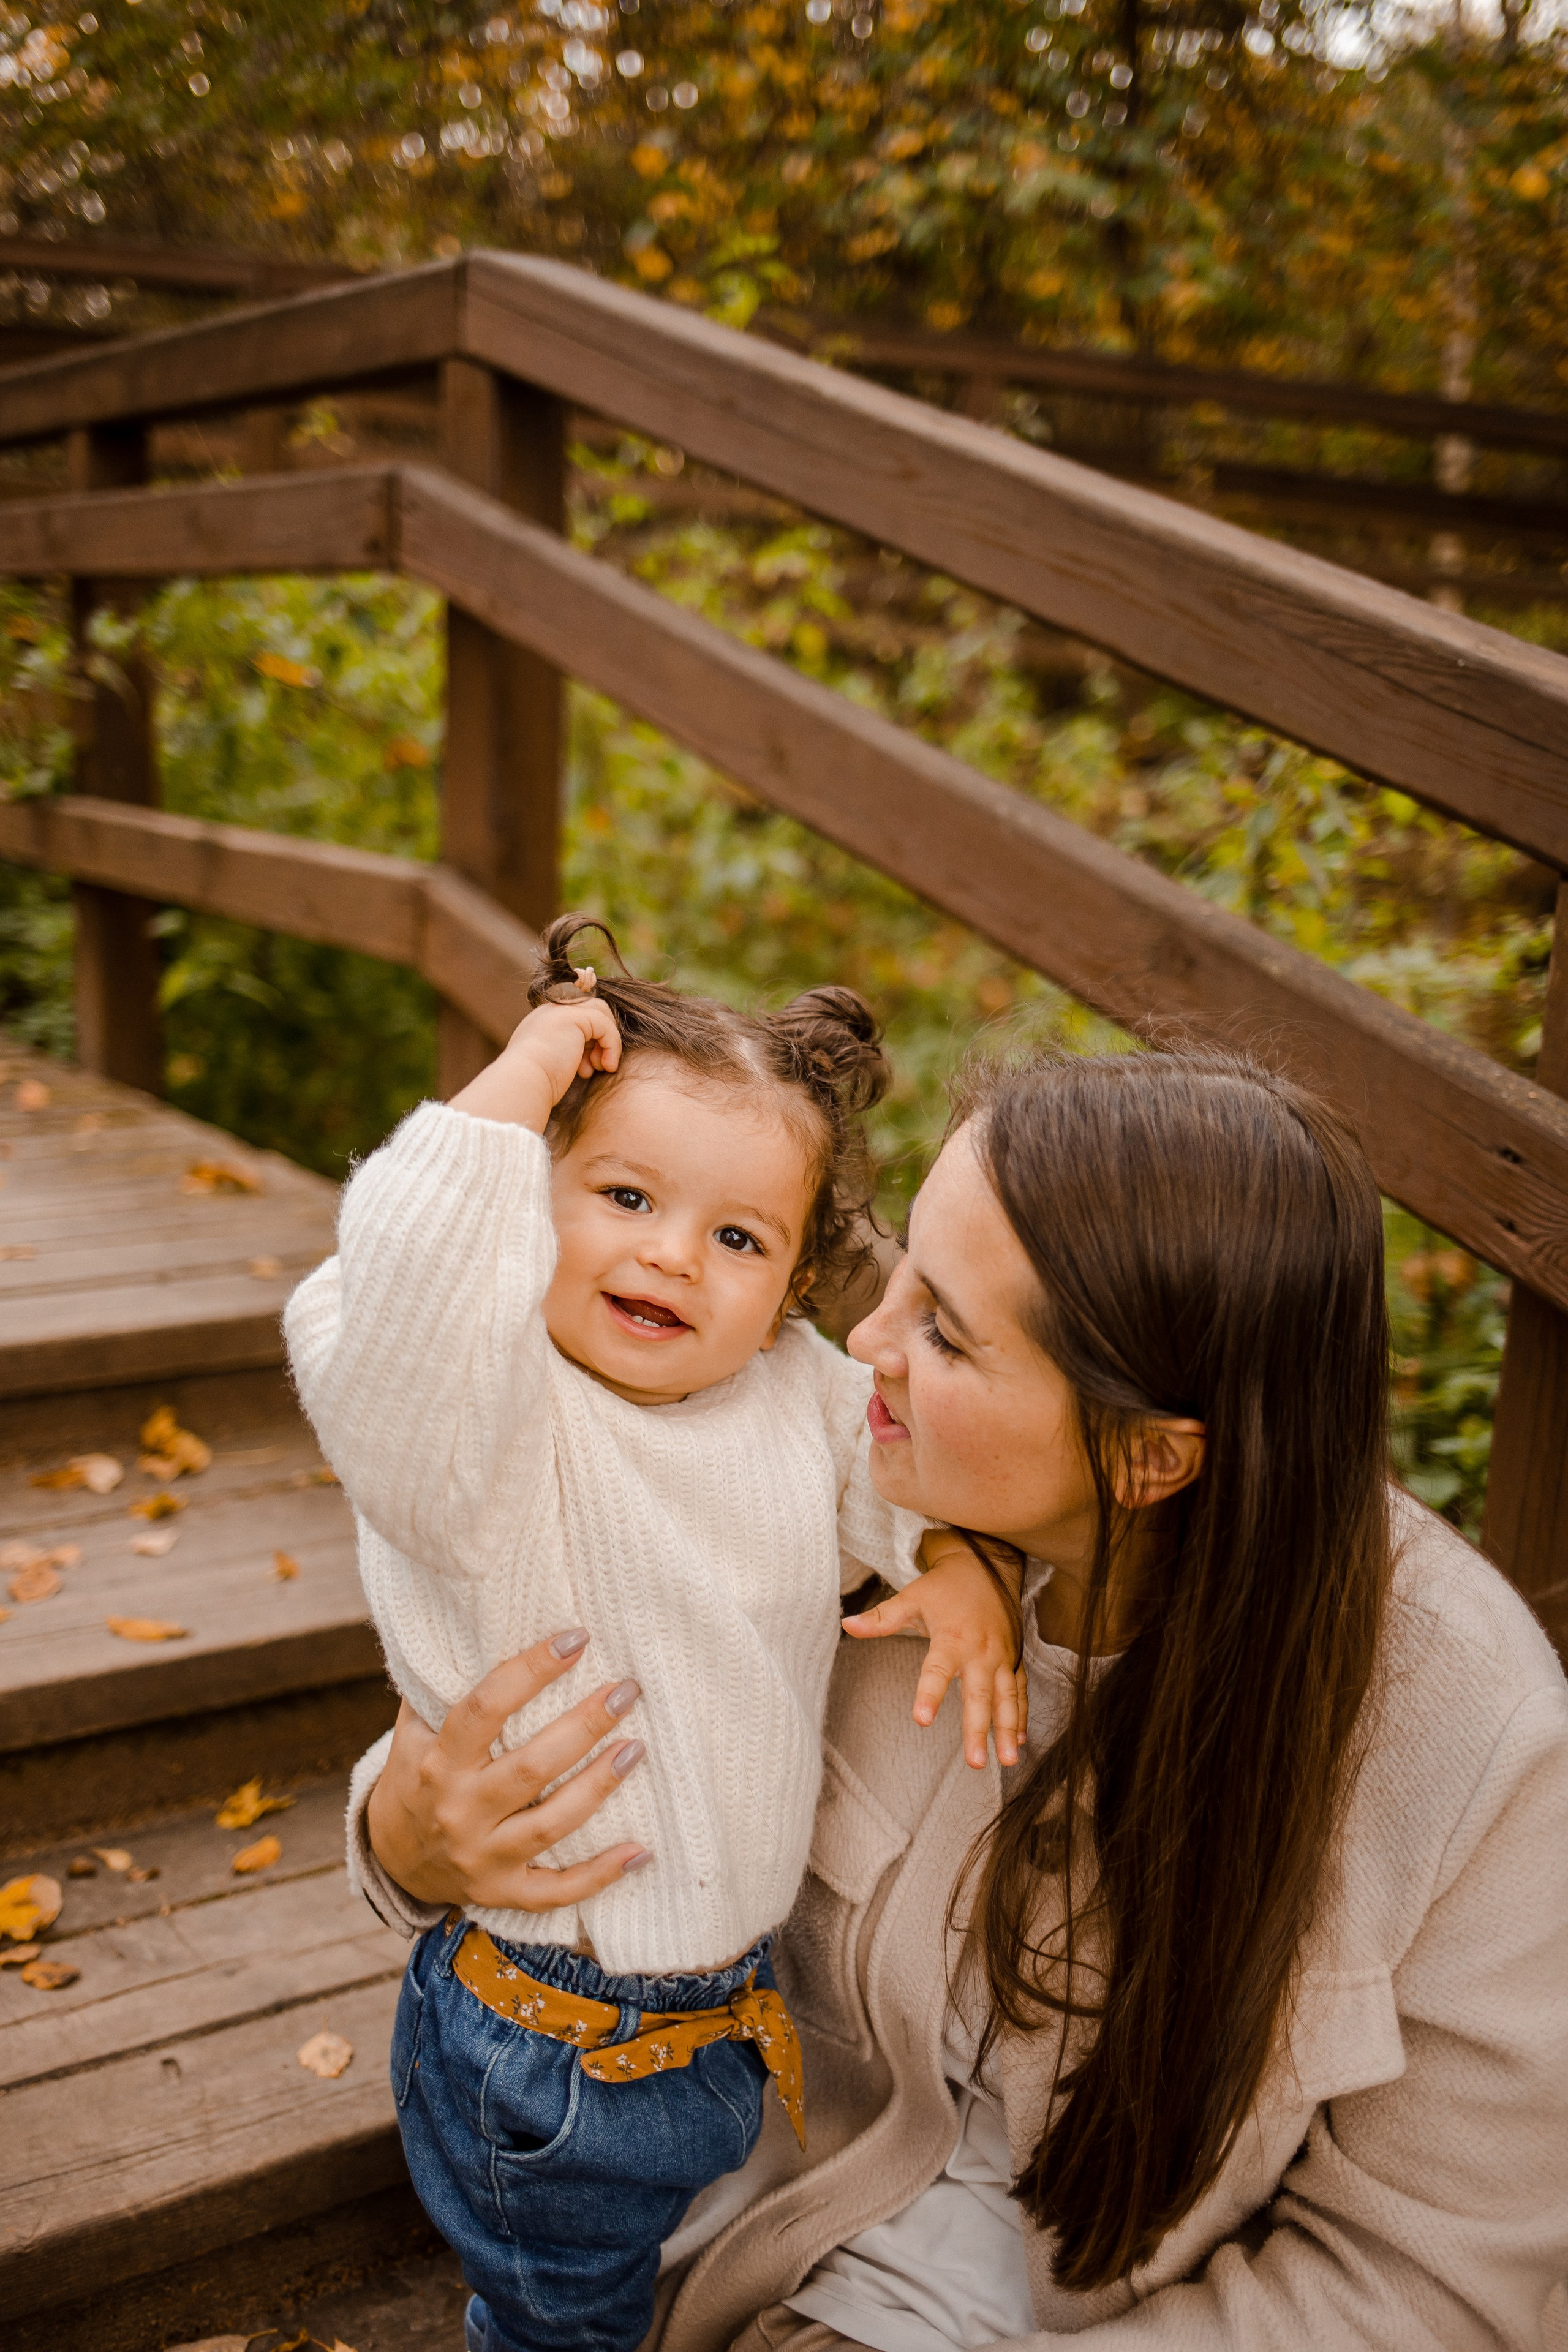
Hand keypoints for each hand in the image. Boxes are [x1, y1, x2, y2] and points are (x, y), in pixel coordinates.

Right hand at [365, 1631, 649, 1911]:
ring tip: (637, 1748)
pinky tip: (641, 1851)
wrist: (392, 1857)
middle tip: (627, 1691)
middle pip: (530, 1768)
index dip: (531, 1671)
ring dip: (598, 1787)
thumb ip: (445, 1685)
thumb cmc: (419, 1773)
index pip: (485, 1709)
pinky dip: (600, 1876)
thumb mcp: (415, 1729)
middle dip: (583, 1726)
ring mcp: (481, 1857)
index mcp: (438, 1761)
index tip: (577, 1638)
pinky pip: (555, 1891)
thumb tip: (487, 1621)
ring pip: (549, 1825)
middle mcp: (459, 1811)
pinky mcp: (502, 1893)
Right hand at [449, 998, 621, 1131]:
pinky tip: (606, 1066)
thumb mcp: (549, 1065)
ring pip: (601, 1015)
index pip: (578, 1020)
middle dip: (600, 1039)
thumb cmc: (534, 1085)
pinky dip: (612, 1046)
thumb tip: (585, 1060)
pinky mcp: (575, 1017)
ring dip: (607, 1043)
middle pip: (592, 1012)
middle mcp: (551, 1012)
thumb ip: (564, 1053)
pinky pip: (606, 1026)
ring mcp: (561, 1011)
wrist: (521, 1083)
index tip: (586, 1068)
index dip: (589, 1042)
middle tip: (597, 1065)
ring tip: (600, 1068)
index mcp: (542, 1023)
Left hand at [844, 1544, 1025, 1770]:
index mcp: (951, 1637)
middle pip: (979, 1695)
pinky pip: (1020, 1690)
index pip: (937, 1670)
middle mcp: (980, 1650)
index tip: (921, 1719)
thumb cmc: (944, 1586)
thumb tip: (846, 1625)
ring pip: (1006, 1697)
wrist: (987, 1566)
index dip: (929, 1694)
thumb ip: (881, 1618)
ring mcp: (1001, 1656)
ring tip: (1008, 1760)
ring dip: (1008, 1729)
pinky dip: (1023, 1714)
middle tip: (975, 1762)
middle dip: (979, 1729)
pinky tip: (1021, 1739)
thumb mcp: (911, 1597)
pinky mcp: (1014, 1658)